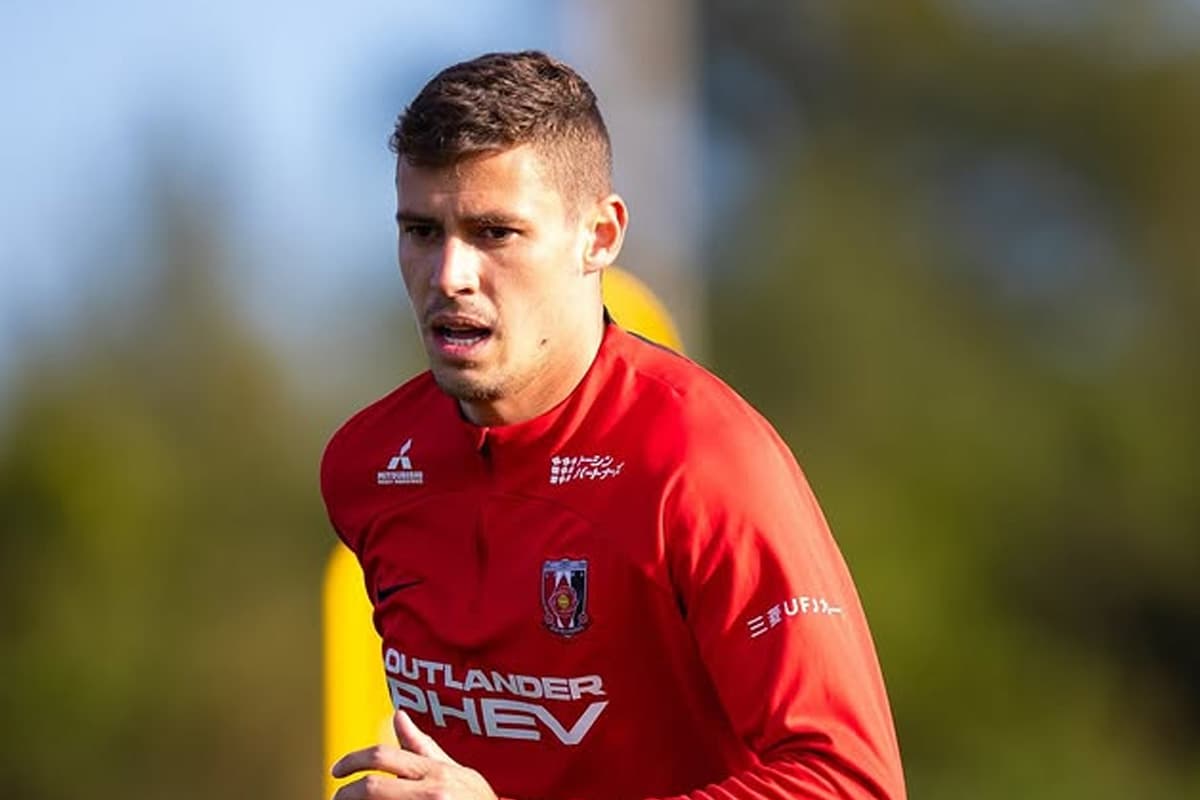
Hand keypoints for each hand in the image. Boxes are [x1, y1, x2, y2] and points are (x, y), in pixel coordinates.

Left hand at [331, 710, 498, 799]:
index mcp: (435, 771)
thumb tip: (398, 715)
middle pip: (372, 788)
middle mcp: (433, 791)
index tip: (336, 771)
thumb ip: (422, 747)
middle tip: (337, 797)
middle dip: (346, 793)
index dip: (352, 760)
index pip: (383, 757)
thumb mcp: (455, 771)